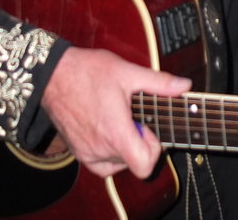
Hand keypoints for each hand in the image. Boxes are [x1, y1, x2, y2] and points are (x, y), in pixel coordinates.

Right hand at [41, 47, 191, 178]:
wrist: (53, 74)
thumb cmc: (88, 72)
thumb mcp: (128, 72)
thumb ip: (159, 82)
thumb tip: (184, 86)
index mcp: (116, 133)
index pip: (144, 166)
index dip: (154, 150)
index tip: (147, 127)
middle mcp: (100, 149)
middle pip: (133, 162)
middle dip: (140, 141)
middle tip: (134, 116)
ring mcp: (86, 152)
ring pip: (117, 163)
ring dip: (124, 146)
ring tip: (120, 119)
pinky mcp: (77, 151)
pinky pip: (100, 163)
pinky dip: (109, 152)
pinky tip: (109, 129)